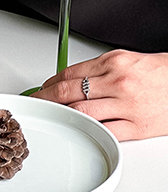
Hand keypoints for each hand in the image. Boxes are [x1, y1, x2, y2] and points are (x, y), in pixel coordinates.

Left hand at [30, 49, 167, 140]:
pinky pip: (105, 131)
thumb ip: (98, 69)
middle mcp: (118, 82)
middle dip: (45, 100)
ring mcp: (127, 105)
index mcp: (113, 63)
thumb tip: (70, 79)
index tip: (41, 89)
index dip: (49, 83)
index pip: (69, 73)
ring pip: (81, 111)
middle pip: (68, 92)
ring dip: (61, 115)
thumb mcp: (126, 60)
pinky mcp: (137, 127)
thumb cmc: (160, 73)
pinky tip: (79, 130)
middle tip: (36, 106)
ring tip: (53, 118)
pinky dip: (89, 131)